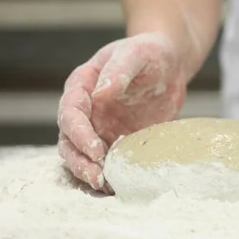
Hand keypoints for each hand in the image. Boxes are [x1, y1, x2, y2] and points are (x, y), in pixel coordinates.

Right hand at [57, 32, 186, 191]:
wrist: (169, 65)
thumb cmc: (150, 52)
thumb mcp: (137, 53)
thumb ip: (118, 71)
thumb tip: (100, 94)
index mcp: (82, 85)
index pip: (71, 113)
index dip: (79, 133)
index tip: (95, 149)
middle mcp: (86, 109)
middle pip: (69, 140)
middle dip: (79, 160)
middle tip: (98, 177)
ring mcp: (100, 127)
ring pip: (82, 155)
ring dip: (88, 171)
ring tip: (104, 186)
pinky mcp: (117, 140)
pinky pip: (106, 160)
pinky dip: (108, 173)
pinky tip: (118, 185)